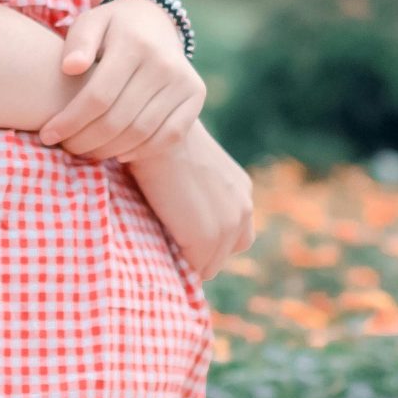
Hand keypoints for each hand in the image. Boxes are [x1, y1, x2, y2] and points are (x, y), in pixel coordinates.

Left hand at [39, 0, 205, 160]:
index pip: (98, 96)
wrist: (153, 18)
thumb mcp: (90, 22)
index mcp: (133, 43)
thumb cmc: (110, 27)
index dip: (70, 121)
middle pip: (119, 119)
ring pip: (143, 132)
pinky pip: (170, 135)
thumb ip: (78, 42)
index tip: (47, 135)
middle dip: (86, 141)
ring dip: (110, 150)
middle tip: (65, 148)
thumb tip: (70, 67)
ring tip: (86, 152)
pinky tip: (119, 153)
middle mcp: (163, 62)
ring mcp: (184, 79)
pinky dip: (143, 150)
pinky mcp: (196, 94)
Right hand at [156, 122, 256, 283]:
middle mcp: (244, 209)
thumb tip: (179, 211)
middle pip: (225, 252)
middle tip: (169, 239)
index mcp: (241, 190)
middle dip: (201, 252)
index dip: (206, 238)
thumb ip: (196, 191)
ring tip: (160, 244)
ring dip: (187, 260)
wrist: (154, 129)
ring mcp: (229, 225)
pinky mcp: (207, 237)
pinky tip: (156, 247)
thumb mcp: (190, 166)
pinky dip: (176, 265)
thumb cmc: (160, 139)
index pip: (233, 234)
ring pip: (210, 265)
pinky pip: (194, 269)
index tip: (178, 230)